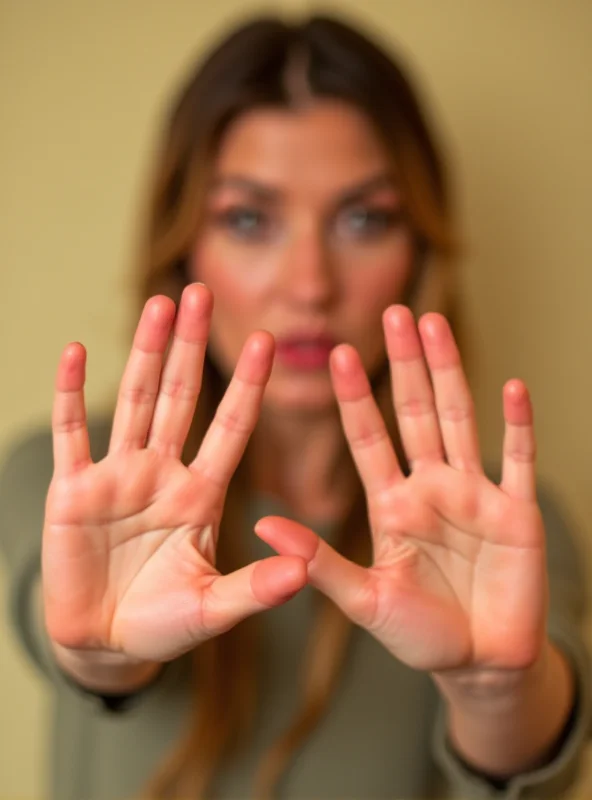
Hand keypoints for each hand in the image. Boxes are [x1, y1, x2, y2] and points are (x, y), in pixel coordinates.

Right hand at [43, 284, 305, 664]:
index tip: (266, 341)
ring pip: (132, 401)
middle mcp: (162, 473)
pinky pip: (71, 434)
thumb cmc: (164, 625)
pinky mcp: (72, 491)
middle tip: (200, 291)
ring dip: (143, 352)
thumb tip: (304, 572)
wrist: (106, 643)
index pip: (229, 428)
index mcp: (201, 495)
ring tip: (158, 304)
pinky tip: (74, 352)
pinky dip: (70, 394)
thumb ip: (253, 589)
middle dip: (190, 346)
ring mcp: (116, 477)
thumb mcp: (212, 608)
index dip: (246, 385)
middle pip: (178, 396)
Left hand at [256, 306, 547, 679]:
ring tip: (436, 327)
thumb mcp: (364, 600)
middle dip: (404, 364)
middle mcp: (431, 488)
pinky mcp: (519, 513)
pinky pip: (519, 460)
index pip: (369, 438)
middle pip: (415, 413)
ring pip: (460, 420)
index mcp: (392, 505)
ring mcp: (475, 494)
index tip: (336, 353)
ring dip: (450, 373)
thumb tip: (261, 524)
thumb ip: (319, 561)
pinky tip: (513, 387)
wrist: (480, 663)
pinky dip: (518, 425)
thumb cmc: (419, 634)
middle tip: (394, 312)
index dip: (354, 397)